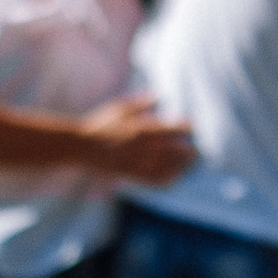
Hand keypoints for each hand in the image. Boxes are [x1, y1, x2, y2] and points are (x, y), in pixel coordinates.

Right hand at [79, 95, 193, 184]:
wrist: (81, 147)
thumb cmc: (100, 124)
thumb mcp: (120, 108)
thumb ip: (141, 103)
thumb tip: (159, 97)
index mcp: (142, 129)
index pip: (174, 129)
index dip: (187, 128)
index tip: (191, 127)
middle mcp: (144, 148)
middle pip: (178, 152)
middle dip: (190, 152)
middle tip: (196, 150)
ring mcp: (138, 163)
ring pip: (170, 169)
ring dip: (183, 167)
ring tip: (188, 164)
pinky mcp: (132, 175)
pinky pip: (155, 181)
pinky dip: (169, 179)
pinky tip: (174, 177)